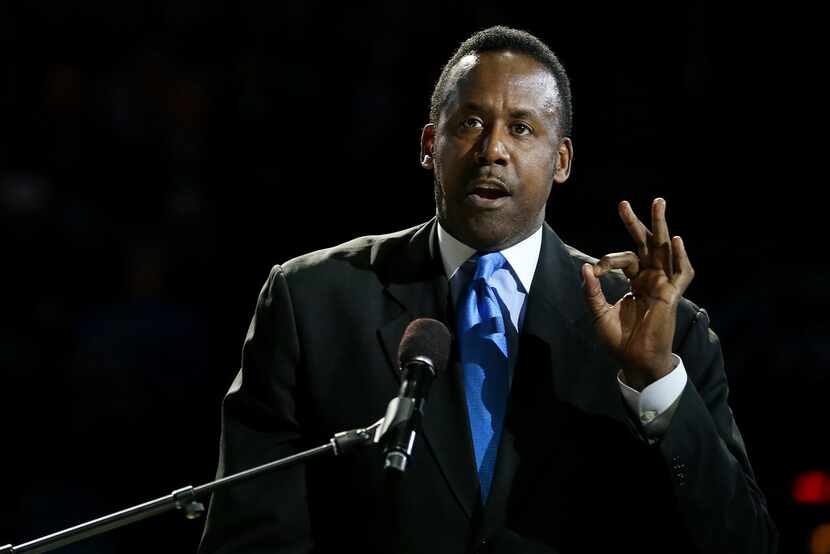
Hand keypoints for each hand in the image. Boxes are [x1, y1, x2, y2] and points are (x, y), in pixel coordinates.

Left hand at [581, 198, 694, 390]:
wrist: (633, 360)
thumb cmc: (618, 340)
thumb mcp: (598, 313)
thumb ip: (591, 291)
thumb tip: (585, 267)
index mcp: (635, 282)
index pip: (623, 259)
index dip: (607, 262)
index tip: (596, 272)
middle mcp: (650, 279)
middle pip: (645, 245)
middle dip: (636, 223)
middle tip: (623, 204)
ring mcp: (662, 285)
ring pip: (664, 250)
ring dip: (661, 226)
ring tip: (658, 203)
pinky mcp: (671, 296)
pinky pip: (681, 273)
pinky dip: (680, 257)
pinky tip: (675, 240)